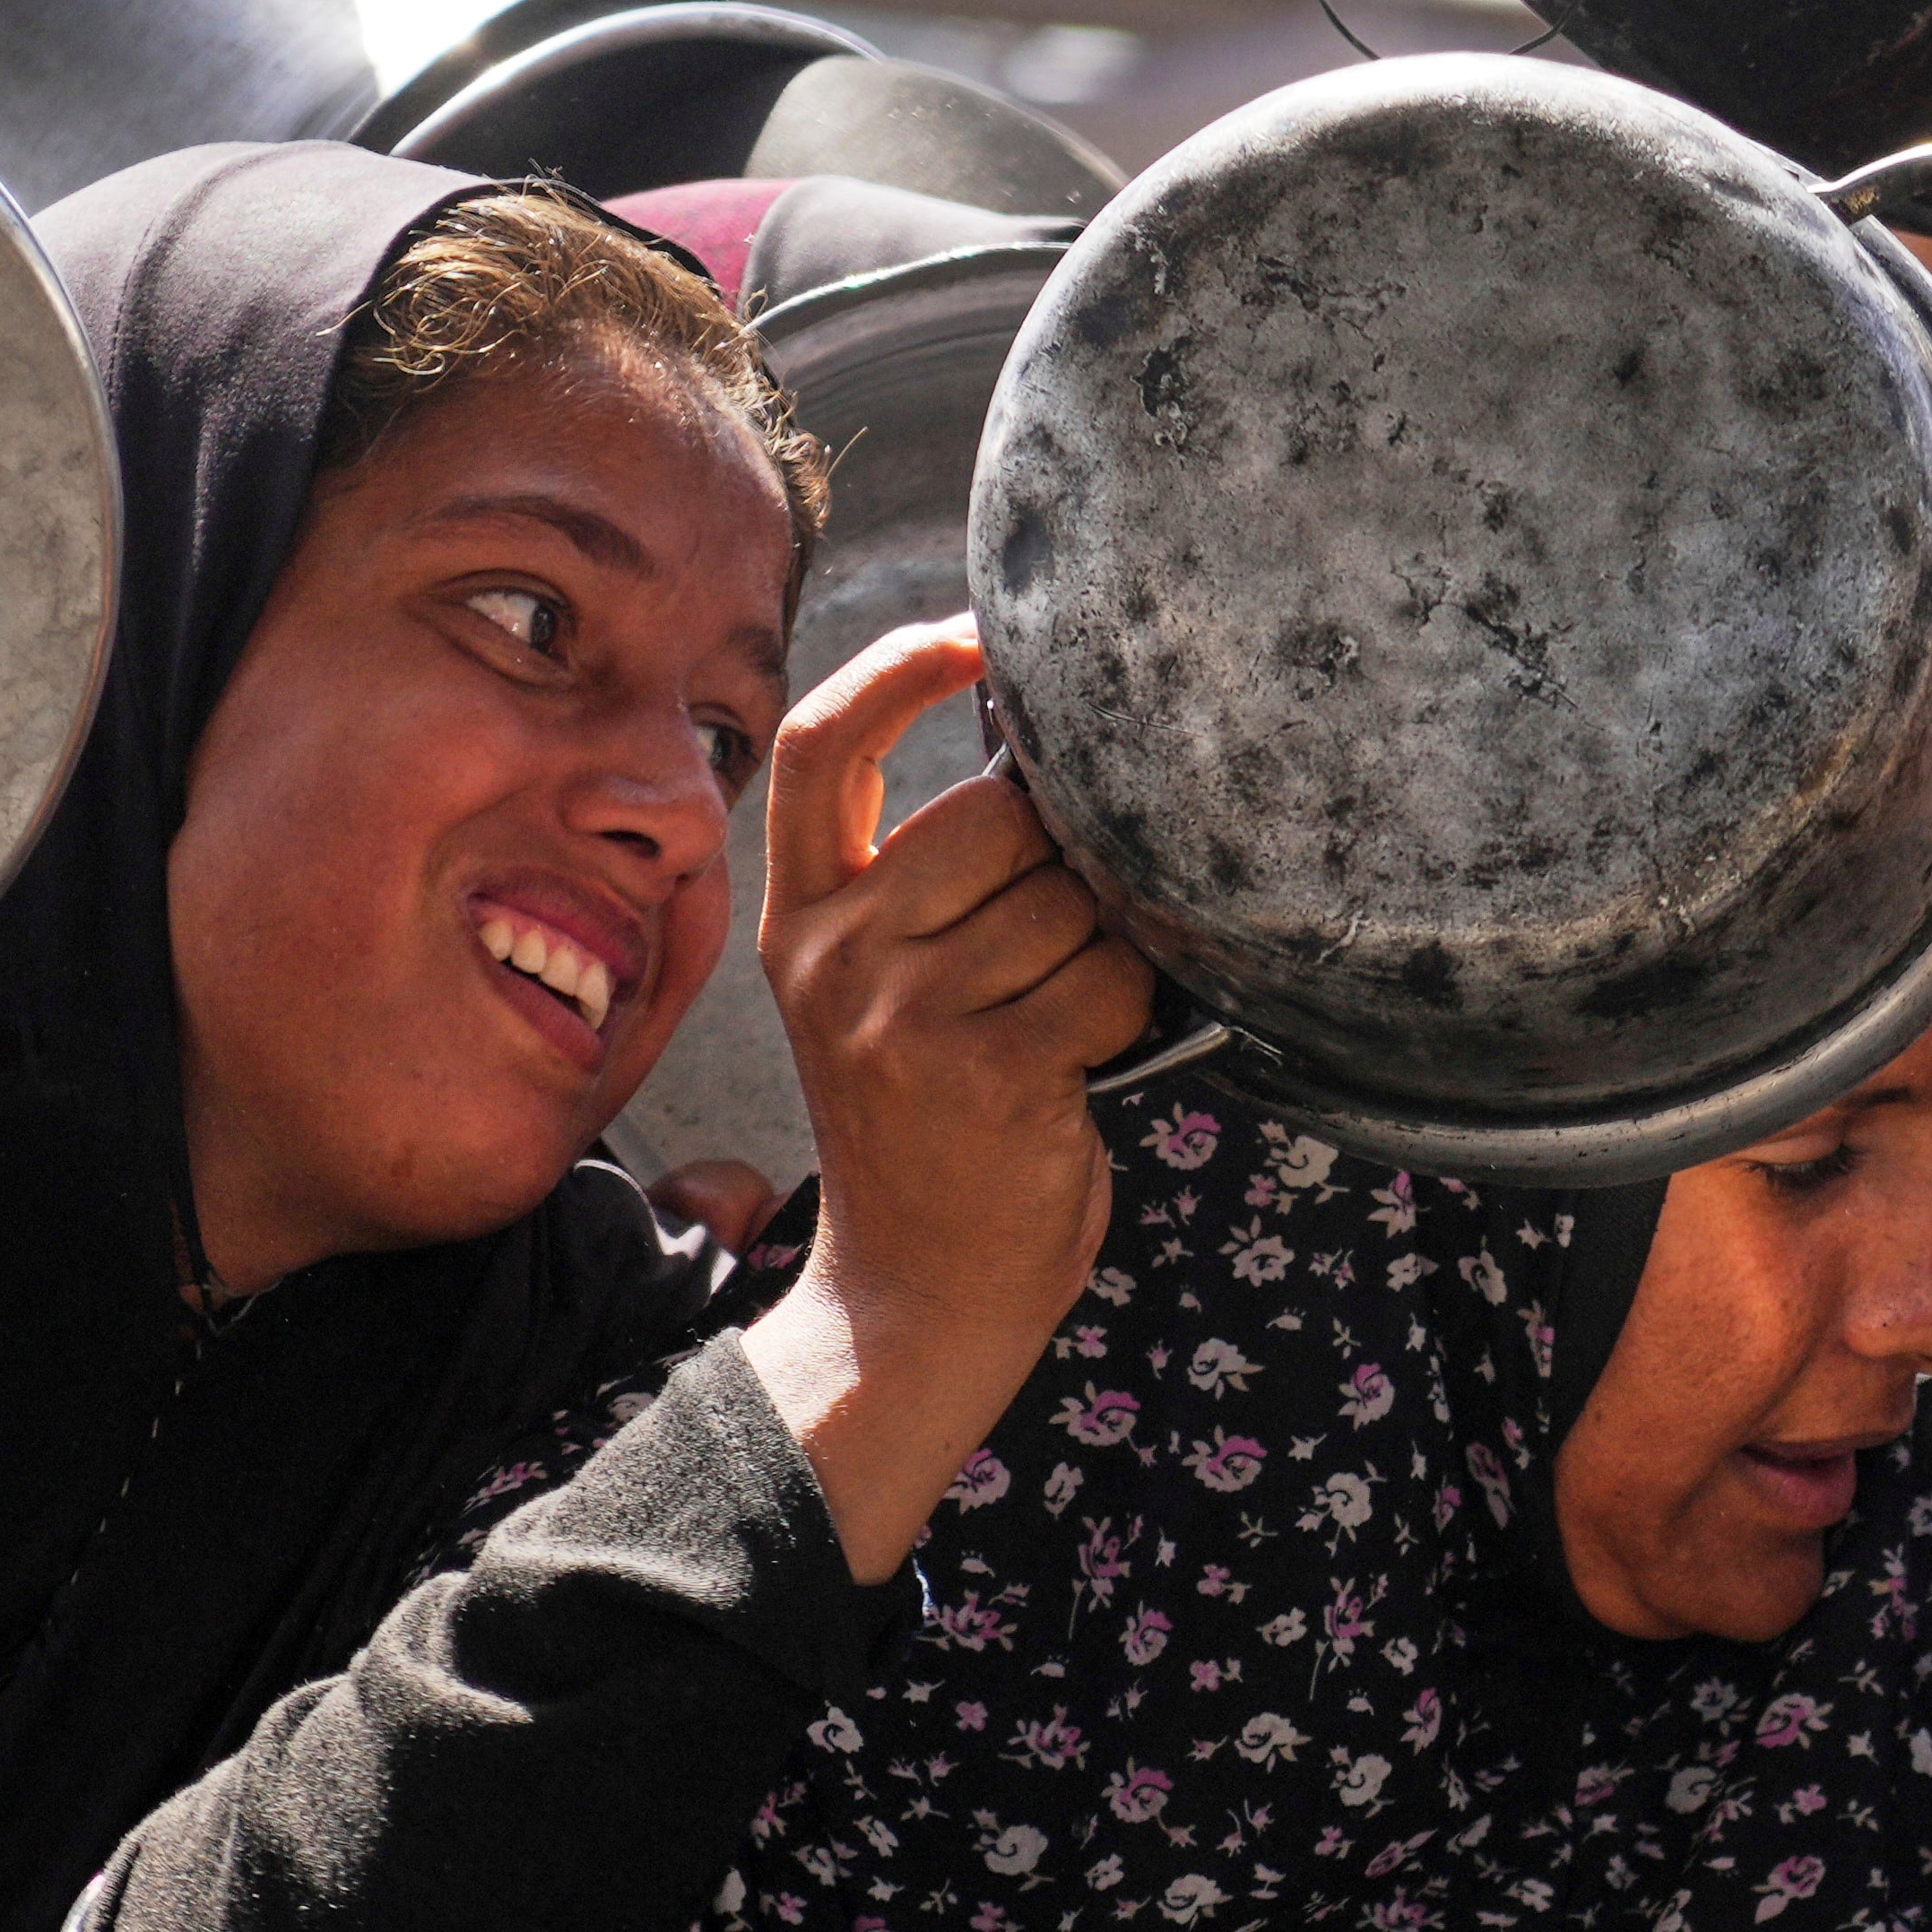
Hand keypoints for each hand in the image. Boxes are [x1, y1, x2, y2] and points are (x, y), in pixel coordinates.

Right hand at [744, 621, 1161, 1577]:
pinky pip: (1108, 984)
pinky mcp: (986, 1066)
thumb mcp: (886, 999)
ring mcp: (901, 1010)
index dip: (899, 668)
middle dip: (1071, 862)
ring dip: (1110, 951)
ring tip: (1071, 1021)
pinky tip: (1094, 1065)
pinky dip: (1131, 1013)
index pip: (820, 748)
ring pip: (1068, 902)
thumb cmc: (937, 1136)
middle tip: (1073, 942)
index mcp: (800, 920)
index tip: (979, 636)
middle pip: (994, 817)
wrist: (918, 1295)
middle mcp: (835, 952)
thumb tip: (1050, 764)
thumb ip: (935, 891)